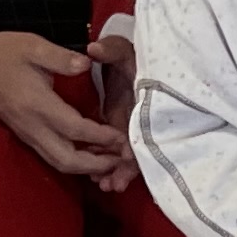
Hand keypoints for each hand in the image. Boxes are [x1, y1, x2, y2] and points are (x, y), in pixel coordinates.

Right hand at [0, 26, 127, 179]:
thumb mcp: (32, 45)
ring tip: (112, 160)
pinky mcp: (26, 136)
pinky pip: (53, 157)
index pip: (75, 129)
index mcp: (36, 104)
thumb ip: (61, 57)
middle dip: (97, 165)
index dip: (102, 137)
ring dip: (87, 168)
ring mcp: (28, 134)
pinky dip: (75, 161)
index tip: (123, 137)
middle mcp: (32, 126)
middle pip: (68, 160)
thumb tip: (87, 63)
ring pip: (60, 163)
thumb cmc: (1, 53)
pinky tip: (92, 153)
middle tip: (122, 158)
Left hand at [88, 29, 139, 190]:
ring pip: (126, 155)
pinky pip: (115, 151)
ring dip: (116, 171)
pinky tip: (97, 177)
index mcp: (142, 102)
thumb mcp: (122, 49)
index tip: (127, 156)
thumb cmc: (132, 55)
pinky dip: (108, 163)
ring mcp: (129, 126)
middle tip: (112, 184)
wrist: (139, 60)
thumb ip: (111, 50)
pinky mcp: (119, 129)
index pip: (141, 126)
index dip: (135, 142)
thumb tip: (94, 50)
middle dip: (125, 168)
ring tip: (104, 186)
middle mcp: (139, 119)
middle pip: (136, 149)